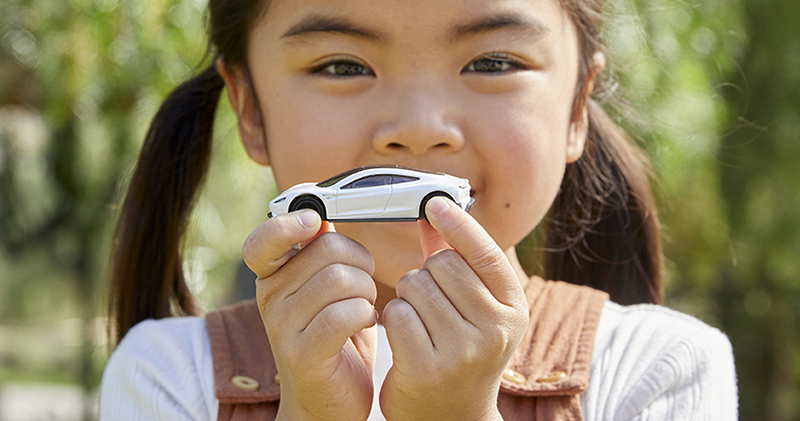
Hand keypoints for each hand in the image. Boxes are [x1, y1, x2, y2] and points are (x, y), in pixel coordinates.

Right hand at [243, 210, 377, 420]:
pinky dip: (366, 314)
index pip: (262, 242)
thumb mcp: (324, 291)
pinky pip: (345, 313)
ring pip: (342, 279)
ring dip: (367, 291)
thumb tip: (319, 211)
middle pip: (327, 249)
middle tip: (362, 287)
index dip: (286, 224)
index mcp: (272, 279)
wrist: (327, 405)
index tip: (313, 221)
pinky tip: (365, 324)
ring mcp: (282, 328)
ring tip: (364, 309)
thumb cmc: (334, 341)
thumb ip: (320, 254)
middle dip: (360, 262)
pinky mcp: (303, 354)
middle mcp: (269, 299)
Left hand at [380, 197, 529, 420]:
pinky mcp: (428, 368)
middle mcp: (496, 330)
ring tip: (421, 322)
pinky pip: (397, 315)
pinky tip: (406, 338)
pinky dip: (393, 320)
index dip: (458, 223)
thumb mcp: (473, 308)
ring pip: (415, 286)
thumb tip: (434, 211)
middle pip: (442, 265)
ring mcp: (464, 351)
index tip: (434, 202)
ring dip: (408, 297)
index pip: (486, 253)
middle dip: (426, 274)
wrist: (453, 417)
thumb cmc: (462, 351)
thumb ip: (455, 259)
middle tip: (431, 302)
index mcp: (513, 308)